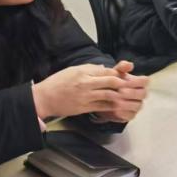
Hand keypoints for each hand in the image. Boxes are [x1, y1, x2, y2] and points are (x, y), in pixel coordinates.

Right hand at [32, 61, 148, 121]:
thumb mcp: (74, 70)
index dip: (118, 74)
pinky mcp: (84, 108)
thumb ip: (89, 69)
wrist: (45, 98)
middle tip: (131, 86)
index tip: (125, 76)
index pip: (106, 72)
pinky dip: (111, 106)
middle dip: (122, 84)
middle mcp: (86, 84)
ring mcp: (85, 97)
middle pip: (110, 83)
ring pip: (108, 96)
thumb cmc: (59, 81)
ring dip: (119, 96)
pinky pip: (101, 107)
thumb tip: (104, 68)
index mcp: (84, 73)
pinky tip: (117, 106)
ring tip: (127, 96)